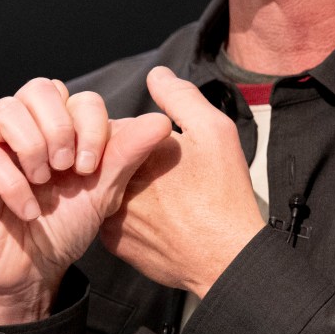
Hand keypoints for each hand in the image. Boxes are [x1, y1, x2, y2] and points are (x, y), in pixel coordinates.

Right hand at [0, 77, 171, 323]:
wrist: (34, 270)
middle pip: (38, 88)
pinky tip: (29, 210)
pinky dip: (11, 182)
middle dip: (60, 128)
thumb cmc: (67, 224)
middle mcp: (23, 125)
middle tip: (68, 168)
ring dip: (33, 146)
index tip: (93, 167)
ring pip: (5, 109)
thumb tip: (160, 121)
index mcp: (59, 124)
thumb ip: (128, 154)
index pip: (79, 97)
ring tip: (45, 182)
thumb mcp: (104, 189)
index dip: (91, 126)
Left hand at [100, 66, 263, 297]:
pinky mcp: (113, 244)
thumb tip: (156, 75)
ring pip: (107, 185)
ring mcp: (108, 216)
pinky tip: (162, 216)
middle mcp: (110, 183)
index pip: (112, 126)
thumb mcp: (213, 131)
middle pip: (107, 156)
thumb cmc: (224, 194)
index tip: (162, 143)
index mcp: (131, 152)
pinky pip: (112, 216)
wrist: (227, 258)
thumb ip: (180, 97)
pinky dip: (132, 212)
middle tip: (169, 170)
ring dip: (129, 183)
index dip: (139, 131)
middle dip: (132, 157)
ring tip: (168, 193)